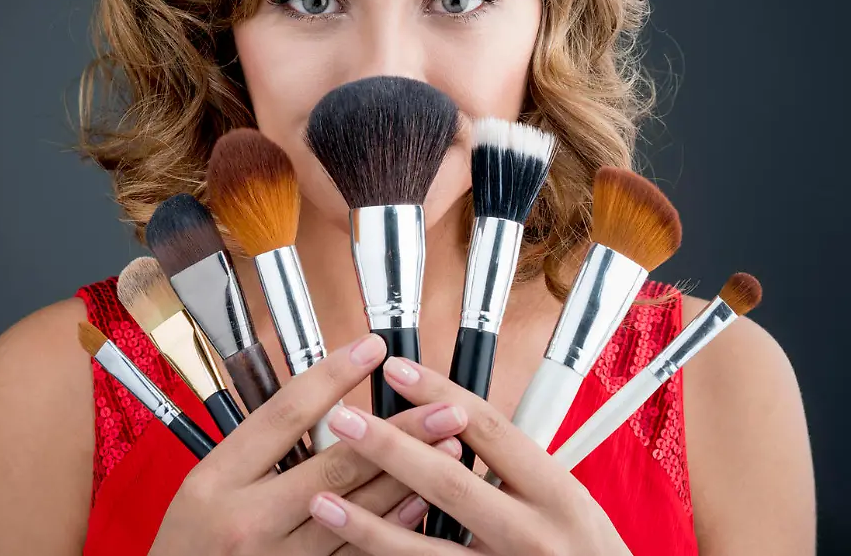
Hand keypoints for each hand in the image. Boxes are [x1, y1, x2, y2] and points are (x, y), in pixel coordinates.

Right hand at [148, 334, 465, 555]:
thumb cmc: (185, 547)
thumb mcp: (202, 488)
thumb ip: (253, 453)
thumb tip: (320, 408)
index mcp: (218, 480)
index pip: (284, 415)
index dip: (333, 376)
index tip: (370, 348)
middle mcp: (248, 519)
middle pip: (335, 464)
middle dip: (398, 431)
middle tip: (443, 405)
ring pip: (356, 511)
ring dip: (408, 475)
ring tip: (449, 446)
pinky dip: (391, 527)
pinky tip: (420, 504)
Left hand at [307, 356, 631, 555]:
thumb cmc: (586, 554)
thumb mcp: (568, 503)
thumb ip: (516, 469)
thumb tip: (448, 416)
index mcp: (559, 494)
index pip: (490, 430)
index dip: (438, 394)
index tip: (394, 369)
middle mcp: (534, 535)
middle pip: (449, 482)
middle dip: (389, 448)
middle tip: (343, 419)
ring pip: (425, 547)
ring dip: (367, 522)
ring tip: (321, 496)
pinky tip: (348, 550)